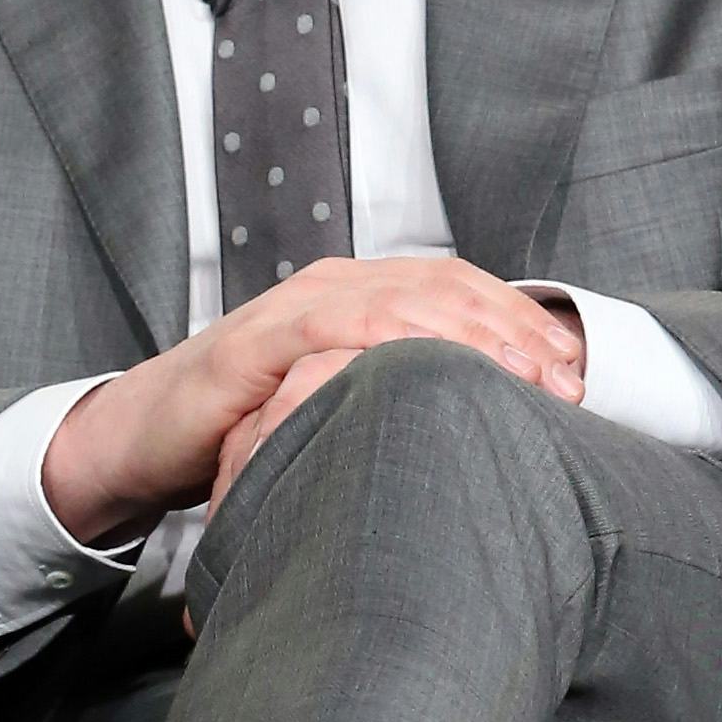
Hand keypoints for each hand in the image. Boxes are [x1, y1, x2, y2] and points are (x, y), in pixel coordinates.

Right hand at [45, 255, 584, 544]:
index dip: (523, 320)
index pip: (460, 287)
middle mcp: (331, 286)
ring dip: (470, 331)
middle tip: (568, 381)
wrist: (143, 437)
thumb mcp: (340, 406)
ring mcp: (291, 309)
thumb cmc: (247, 426)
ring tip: (521, 376)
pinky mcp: (252, 344)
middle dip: (514, 327)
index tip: (578, 371)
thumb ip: (401, 394)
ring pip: (398, 296)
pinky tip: (427, 365)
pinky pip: (329, 325)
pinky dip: (386, 338)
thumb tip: (500, 426)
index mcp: (359, 294)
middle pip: (444, 284)